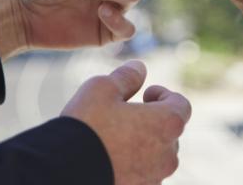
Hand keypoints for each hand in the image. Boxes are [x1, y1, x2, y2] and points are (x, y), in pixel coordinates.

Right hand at [62, 59, 190, 184]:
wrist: (60, 173)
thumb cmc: (86, 127)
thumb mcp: (103, 87)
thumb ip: (127, 76)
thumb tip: (140, 68)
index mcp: (167, 123)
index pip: (181, 105)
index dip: (164, 95)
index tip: (145, 95)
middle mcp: (167, 155)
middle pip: (169, 133)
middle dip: (152, 121)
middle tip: (126, 116)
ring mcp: (152, 180)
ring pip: (155, 158)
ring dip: (142, 146)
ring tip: (113, 139)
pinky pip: (141, 178)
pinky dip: (130, 168)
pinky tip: (107, 161)